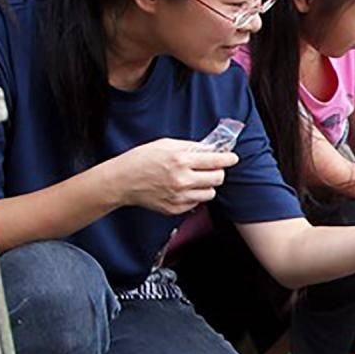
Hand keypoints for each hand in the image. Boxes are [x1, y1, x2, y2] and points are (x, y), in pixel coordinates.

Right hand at [108, 138, 236, 214]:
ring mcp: (179, 196)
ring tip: (195, 179)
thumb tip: (212, 149)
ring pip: (210, 193)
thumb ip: (191, 147)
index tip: (232, 158)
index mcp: (181, 160)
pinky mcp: (175, 208)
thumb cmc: (141, 159)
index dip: (228, 159)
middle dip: (218, 172)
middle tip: (212, 168)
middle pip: (218, 178)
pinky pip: (197, 203)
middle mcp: (182, 180)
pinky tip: (183, 188)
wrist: (122, 180)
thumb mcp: (166, 144)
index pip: (216, 161)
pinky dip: (194, 195)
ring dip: (207, 185)